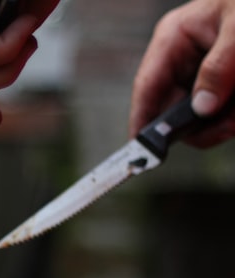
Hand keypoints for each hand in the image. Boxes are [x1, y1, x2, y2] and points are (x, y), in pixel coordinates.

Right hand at [131, 0, 234, 147]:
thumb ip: (219, 67)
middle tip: (228, 127)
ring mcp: (201, 70)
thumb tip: (203, 106)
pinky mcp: (220, 81)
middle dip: (201, 123)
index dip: (141, 119)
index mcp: (174, 37)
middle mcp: (183, 57)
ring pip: (199, 113)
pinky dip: (231, 116)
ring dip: (222, 121)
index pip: (147, 85)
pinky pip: (218, 110)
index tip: (141, 149)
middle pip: (174, 107)